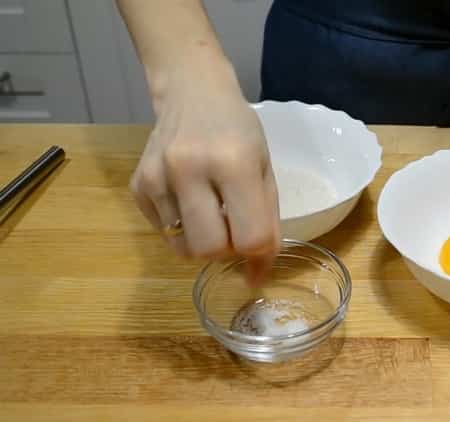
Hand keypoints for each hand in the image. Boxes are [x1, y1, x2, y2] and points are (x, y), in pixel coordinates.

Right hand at [130, 68, 279, 281]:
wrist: (191, 91)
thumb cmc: (237, 129)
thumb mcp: (264, 168)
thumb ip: (266, 220)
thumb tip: (257, 274)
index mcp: (233, 163)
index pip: (249, 237)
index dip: (258, 258)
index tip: (260, 262)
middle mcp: (189, 169)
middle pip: (209, 249)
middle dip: (226, 252)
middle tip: (233, 231)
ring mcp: (157, 177)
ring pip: (183, 248)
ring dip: (203, 242)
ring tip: (212, 213)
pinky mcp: (137, 185)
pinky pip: (164, 232)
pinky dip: (183, 229)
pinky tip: (190, 200)